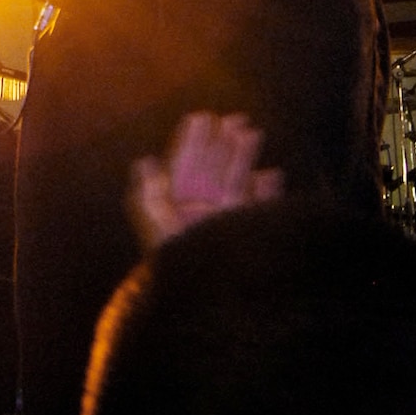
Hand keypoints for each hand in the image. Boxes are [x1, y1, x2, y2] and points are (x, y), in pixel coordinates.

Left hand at [128, 111, 282, 251]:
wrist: (208, 297)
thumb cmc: (178, 258)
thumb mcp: (155, 222)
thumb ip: (148, 192)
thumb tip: (143, 161)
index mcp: (175, 210)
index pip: (182, 169)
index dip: (190, 143)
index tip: (200, 118)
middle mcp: (200, 215)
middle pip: (211, 172)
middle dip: (220, 144)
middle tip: (232, 118)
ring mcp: (225, 225)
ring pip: (235, 183)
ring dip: (242, 158)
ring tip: (251, 132)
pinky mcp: (247, 236)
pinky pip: (257, 209)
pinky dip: (266, 192)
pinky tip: (272, 174)